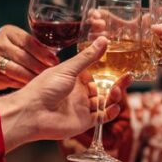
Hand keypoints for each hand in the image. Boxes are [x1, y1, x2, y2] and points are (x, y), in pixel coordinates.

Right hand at [0, 25, 58, 93]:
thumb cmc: (10, 55)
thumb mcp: (20, 45)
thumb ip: (35, 47)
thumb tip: (56, 56)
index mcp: (9, 32)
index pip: (29, 41)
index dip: (43, 53)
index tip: (55, 61)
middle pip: (23, 56)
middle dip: (39, 66)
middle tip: (51, 73)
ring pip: (17, 69)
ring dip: (31, 76)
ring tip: (43, 81)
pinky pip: (10, 79)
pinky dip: (22, 83)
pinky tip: (31, 86)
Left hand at [0, 37, 130, 150]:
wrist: (32, 113)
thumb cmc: (45, 87)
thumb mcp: (68, 69)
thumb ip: (88, 57)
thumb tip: (104, 39)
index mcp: (74, 78)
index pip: (96, 73)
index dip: (108, 71)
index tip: (121, 64)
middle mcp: (79, 92)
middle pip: (103, 88)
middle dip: (116, 83)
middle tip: (129, 76)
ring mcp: (82, 107)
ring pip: (105, 102)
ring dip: (114, 96)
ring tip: (117, 91)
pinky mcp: (84, 122)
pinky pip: (102, 118)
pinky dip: (111, 113)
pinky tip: (115, 106)